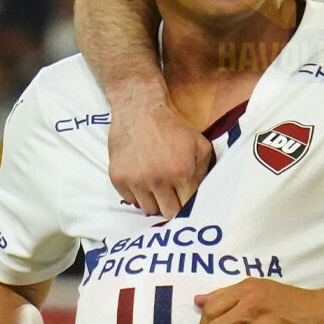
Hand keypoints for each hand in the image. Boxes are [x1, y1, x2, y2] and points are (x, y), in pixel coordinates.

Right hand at [107, 84, 210, 216]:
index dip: (189, 204)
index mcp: (181, 171)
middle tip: (173, 197)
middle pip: (169, 213)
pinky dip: (137, 194)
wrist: (138, 110)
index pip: (188, 206)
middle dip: (173, 207)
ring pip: (148, 209)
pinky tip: (142, 180)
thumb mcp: (199, 144)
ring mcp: (136, 180)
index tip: (187, 200)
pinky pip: (130, 200)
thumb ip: (205, 171)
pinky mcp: (118, 178)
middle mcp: (158, 179)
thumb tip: (203, 194)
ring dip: (154, 201)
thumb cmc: (172, 128)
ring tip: (157, 187)